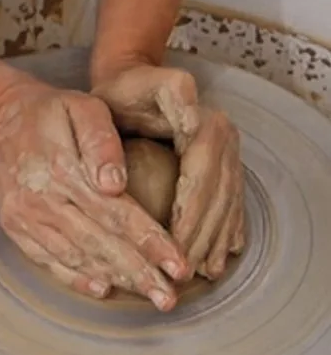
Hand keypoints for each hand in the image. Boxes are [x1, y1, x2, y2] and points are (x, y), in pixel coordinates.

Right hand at [0, 75, 189, 308]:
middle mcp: (41, 200)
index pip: (117, 213)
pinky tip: (103, 290)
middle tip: (170, 298)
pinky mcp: (16, 229)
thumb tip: (114, 184)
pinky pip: (48, 260)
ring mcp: (25, 218)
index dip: (151, 242)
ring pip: (77, 257)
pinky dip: (76, 279)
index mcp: (63, 169)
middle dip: (140, 274)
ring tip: (149, 296)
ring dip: (115, 280)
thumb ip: (100, 140)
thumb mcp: (82, 106)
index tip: (179, 265)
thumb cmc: (52, 110)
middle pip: (100, 244)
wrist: (1, 118)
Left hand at [93, 65, 243, 278]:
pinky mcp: (225, 165)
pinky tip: (218, 259)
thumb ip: (162, 96)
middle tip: (183, 273)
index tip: (173, 249)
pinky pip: (231, 203)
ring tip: (203, 274)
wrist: (133, 80)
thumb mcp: (132, 85)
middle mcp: (223, 137)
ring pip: (227, 204)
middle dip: (202, 237)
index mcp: (204, 123)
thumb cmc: (123, 90)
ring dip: (215, 242)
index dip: (190, 215)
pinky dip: (225, 234)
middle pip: (217, 196)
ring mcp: (228, 152)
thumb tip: (191, 121)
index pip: (202, 178)